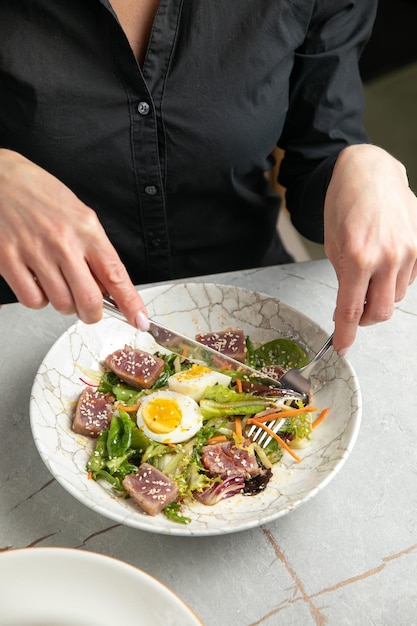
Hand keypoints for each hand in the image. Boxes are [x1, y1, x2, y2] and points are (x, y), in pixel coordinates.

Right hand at [0, 150, 148, 327]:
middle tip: (88, 308)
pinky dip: (38, 299)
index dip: (130, 303)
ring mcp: (35, 252)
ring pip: (62, 304)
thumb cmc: (39, 193)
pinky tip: (37, 282)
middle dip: (92, 313)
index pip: (116, 275)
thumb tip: (109, 286)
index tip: (140, 320)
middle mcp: (63, 242)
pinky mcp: (8, 260)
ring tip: (58, 284)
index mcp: (86, 229)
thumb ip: (95, 250)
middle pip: (89, 300)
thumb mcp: (78, 214)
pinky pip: (32, 300)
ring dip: (64, 305)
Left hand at [324, 144, 416, 353]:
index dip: (345, 334)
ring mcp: (410, 251)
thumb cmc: (345, 204)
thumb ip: (344, 278)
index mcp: (359, 257)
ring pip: (397, 297)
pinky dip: (395, 281)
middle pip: (381, 312)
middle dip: (365, 318)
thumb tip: (350, 307)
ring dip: (380, 297)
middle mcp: (388, 257)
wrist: (370, 172)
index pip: (351, 310)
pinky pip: (410, 279)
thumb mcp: (332, 244)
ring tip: (368, 277)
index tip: (341, 347)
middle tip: (354, 309)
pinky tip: (384, 264)